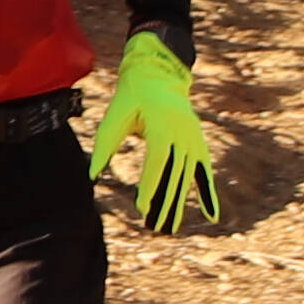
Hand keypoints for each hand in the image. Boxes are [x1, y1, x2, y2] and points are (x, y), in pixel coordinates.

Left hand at [86, 33, 221, 233]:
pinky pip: (204, 173)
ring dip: (178, 204)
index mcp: (163, 127)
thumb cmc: (133, 96)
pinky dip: (208, 194)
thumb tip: (92, 175)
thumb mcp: (116, 114)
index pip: (157, 164)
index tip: (141, 209)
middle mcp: (183, 135)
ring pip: (186, 179)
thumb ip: (105, 144)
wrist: (159, 75)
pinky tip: (212, 217)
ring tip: (168, 228)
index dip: (149, 187)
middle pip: (173, 176)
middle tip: (153, 227)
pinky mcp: (198, 144)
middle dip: (163, 204)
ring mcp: (194, 141)